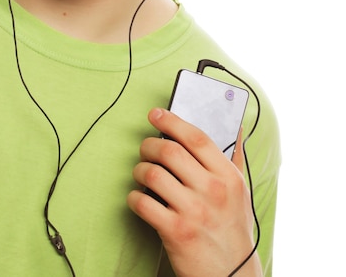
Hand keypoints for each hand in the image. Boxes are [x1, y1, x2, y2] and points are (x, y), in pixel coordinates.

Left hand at [127, 108, 261, 276]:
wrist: (232, 275)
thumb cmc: (233, 229)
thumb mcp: (241, 192)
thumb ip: (236, 158)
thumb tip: (235, 126)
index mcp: (228, 176)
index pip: (196, 137)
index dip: (172, 121)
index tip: (156, 114)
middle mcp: (212, 190)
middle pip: (170, 151)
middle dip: (149, 145)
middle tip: (145, 149)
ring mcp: (193, 211)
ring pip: (152, 174)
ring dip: (139, 170)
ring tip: (141, 174)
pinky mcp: (176, 232)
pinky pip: (142, 203)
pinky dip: (134, 197)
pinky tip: (139, 199)